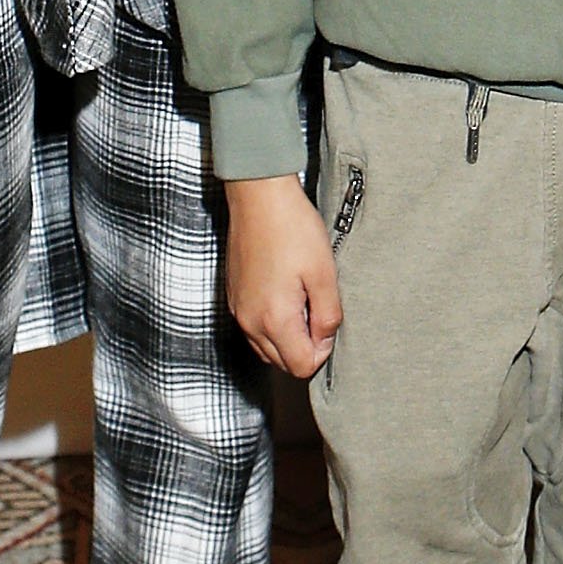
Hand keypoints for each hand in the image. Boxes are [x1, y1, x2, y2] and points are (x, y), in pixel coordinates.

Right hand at [222, 174, 342, 376]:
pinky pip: (254, 328)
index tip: (328, 320)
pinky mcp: (234, 297)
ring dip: (288, 337)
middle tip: (318, 309)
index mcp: (273, 319)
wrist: (259, 196)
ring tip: (302, 300)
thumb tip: (325, 340)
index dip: (322, 350)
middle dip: (305, 347)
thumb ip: (328, 316)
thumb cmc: (293, 228)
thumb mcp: (324, 273)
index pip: (301, 367)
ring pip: (266, 348)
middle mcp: (249, 322)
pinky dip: (272, 323)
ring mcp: (238, 310)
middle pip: (282, 363)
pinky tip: (286, 292)